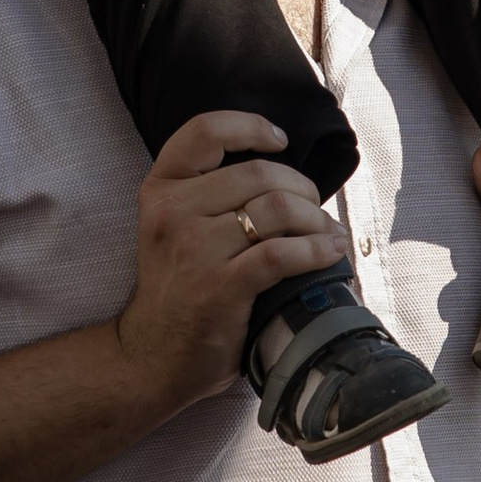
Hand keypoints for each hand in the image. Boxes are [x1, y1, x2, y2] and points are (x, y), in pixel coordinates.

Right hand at [113, 113, 347, 413]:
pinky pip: (282, 253)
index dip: (249, 126)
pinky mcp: (220, 286)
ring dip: (315, 218)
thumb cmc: (177, 288)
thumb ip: (210, 196)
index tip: (279, 140)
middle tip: (315, 208)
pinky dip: (316, 250)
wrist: (151, 356)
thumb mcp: (173, 228)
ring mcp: (195, 249)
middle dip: (301, 187)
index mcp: (161, 189)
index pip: (204, 131)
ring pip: (276, 207)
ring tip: (326, 233)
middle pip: (258, 172)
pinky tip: (329, 253)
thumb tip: (284, 175)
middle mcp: (173, 211)